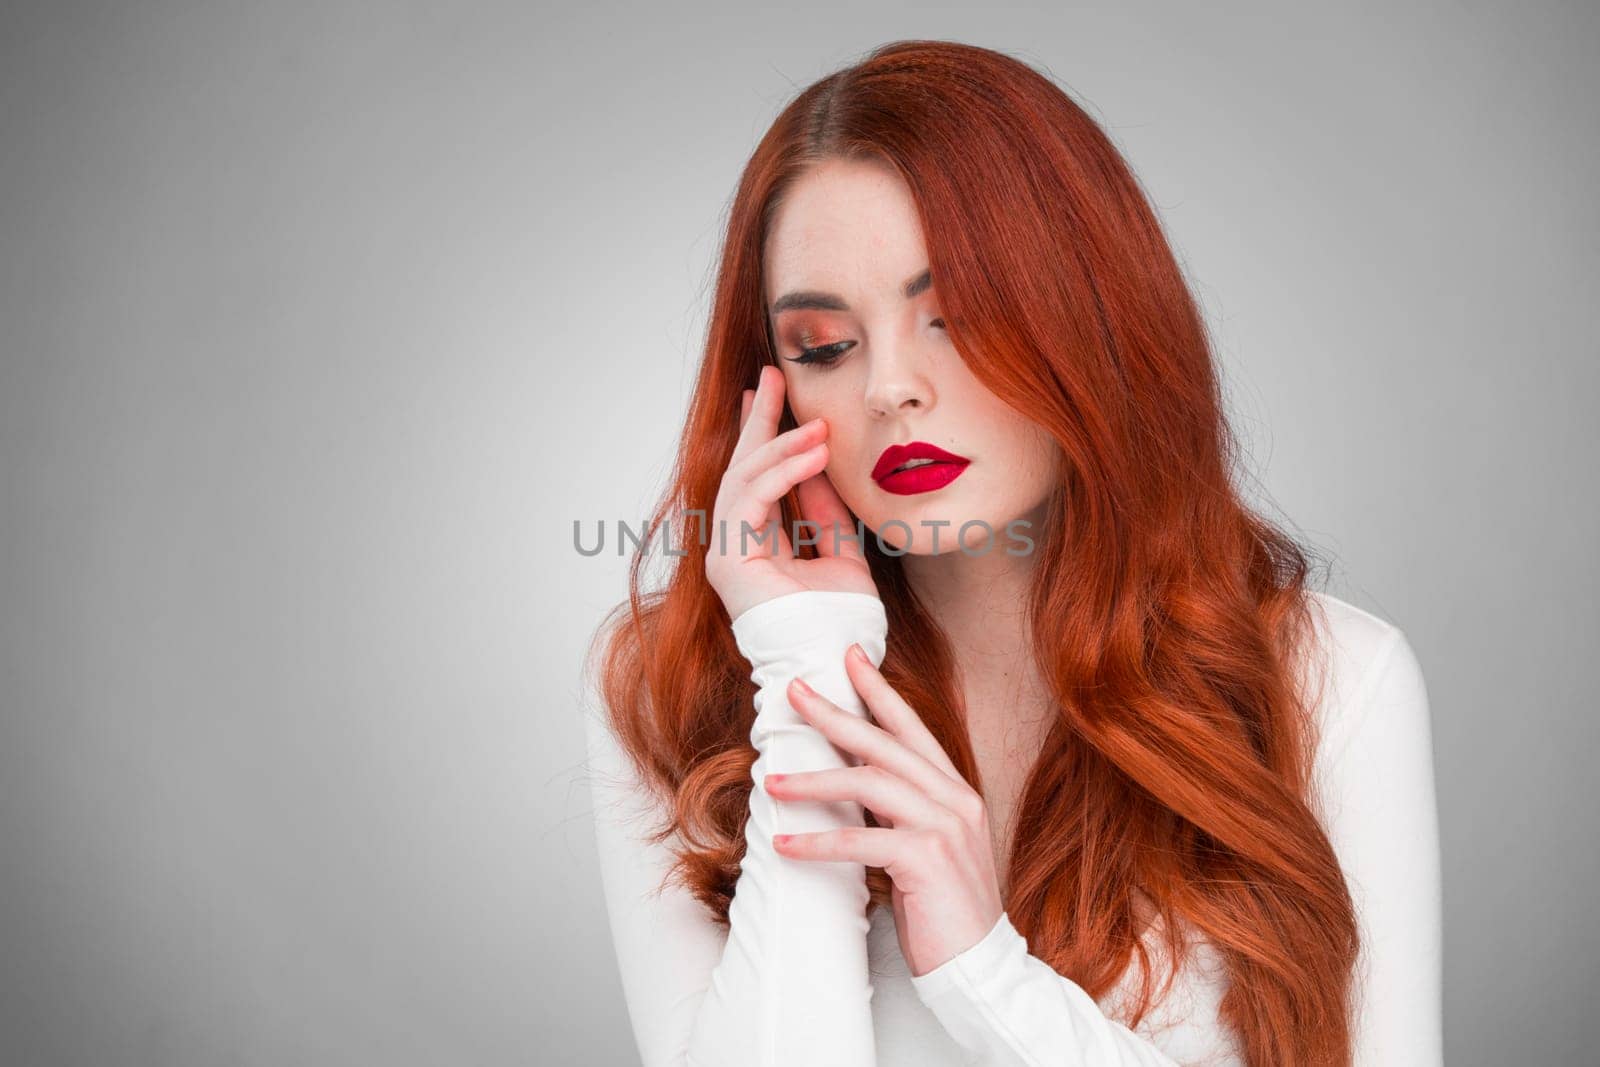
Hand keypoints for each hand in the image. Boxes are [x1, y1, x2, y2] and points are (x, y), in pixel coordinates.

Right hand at [705, 363, 877, 622]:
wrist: (833, 667)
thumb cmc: (838, 626)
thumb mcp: (843, 557)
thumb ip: (829, 518)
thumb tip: (824, 471)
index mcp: (758, 545)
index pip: (757, 478)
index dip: (767, 434)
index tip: (776, 394)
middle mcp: (735, 546)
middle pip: (742, 469)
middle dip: (759, 421)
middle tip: (772, 376)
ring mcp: (726, 555)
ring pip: (743, 480)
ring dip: (780, 446)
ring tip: (816, 425)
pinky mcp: (729, 562)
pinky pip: (749, 502)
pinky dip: (780, 474)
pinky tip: (810, 455)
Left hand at [764, 642, 1004, 977]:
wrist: (980, 966)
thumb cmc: (945, 909)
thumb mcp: (926, 847)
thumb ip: (900, 811)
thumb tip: (852, 783)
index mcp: (956, 792)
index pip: (913, 729)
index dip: (880, 691)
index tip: (851, 658)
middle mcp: (955, 800)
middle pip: (886, 743)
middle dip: (836, 713)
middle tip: (795, 691)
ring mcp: (945, 827)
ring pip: (869, 783)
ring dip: (814, 780)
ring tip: (772, 781)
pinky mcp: (927, 860)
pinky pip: (860, 841)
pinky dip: (818, 843)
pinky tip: (786, 844)